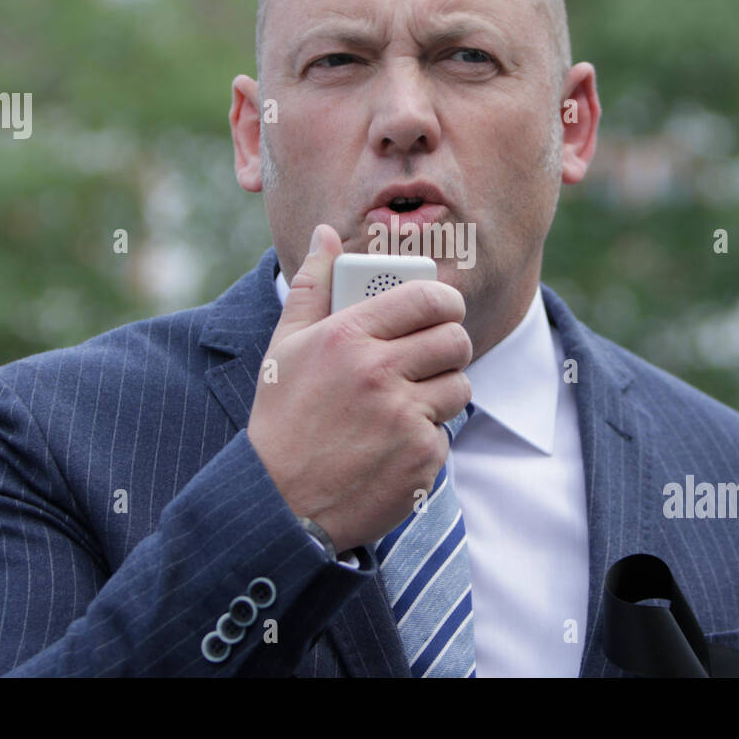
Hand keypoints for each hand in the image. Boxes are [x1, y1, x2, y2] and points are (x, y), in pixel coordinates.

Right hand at [248, 224, 471, 552]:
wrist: (279, 503)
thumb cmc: (282, 419)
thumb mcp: (285, 347)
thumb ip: (311, 285)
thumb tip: (325, 235)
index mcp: (348, 336)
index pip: (428, 298)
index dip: (445, 302)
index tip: (442, 311)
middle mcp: (379, 372)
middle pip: (455, 339)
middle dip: (449, 346)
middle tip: (432, 356)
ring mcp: (404, 417)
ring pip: (459, 386)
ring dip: (442, 393)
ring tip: (408, 403)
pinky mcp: (420, 458)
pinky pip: (445, 433)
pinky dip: (425, 439)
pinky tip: (391, 446)